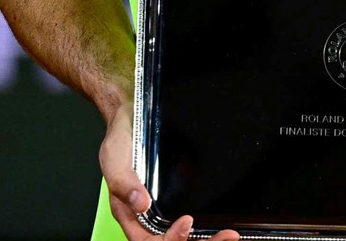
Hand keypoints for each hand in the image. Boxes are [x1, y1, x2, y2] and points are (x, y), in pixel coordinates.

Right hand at [101, 101, 241, 240]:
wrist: (133, 116)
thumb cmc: (121, 139)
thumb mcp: (115, 157)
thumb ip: (123, 181)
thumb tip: (140, 203)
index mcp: (130, 213)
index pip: (148, 240)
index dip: (170, 238)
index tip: (187, 221)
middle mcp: (148, 216)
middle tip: (225, 236)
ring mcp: (165, 209)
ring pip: (187, 236)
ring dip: (208, 239)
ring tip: (231, 235)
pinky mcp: (180, 197)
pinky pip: (196, 219)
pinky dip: (209, 226)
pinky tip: (226, 224)